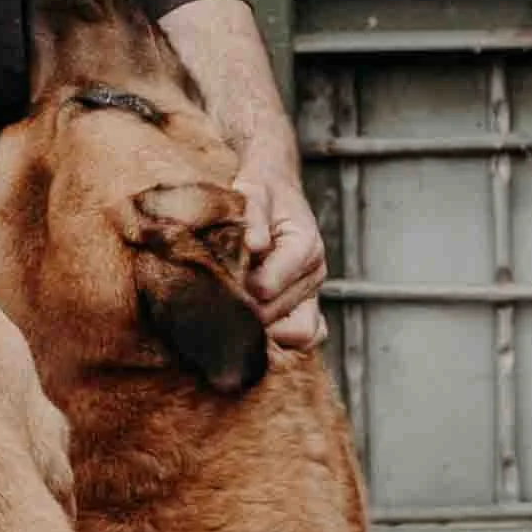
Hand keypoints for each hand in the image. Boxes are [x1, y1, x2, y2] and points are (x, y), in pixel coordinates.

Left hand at [235, 165, 327, 352]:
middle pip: (276, 314)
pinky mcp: (308, 306)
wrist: (277, 191)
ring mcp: (313, 293)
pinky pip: (308, 337)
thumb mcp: (254, 192)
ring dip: (264, 331)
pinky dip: (284, 340)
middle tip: (215, 302)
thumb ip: (253, 216)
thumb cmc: (262, 193)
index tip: (218, 282)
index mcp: (305, 246)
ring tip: (235, 316)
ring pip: (297, 333)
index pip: (267, 287)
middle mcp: (315, 273)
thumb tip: (253, 245)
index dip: (237, 290)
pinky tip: (256, 330)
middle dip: (244, 311)